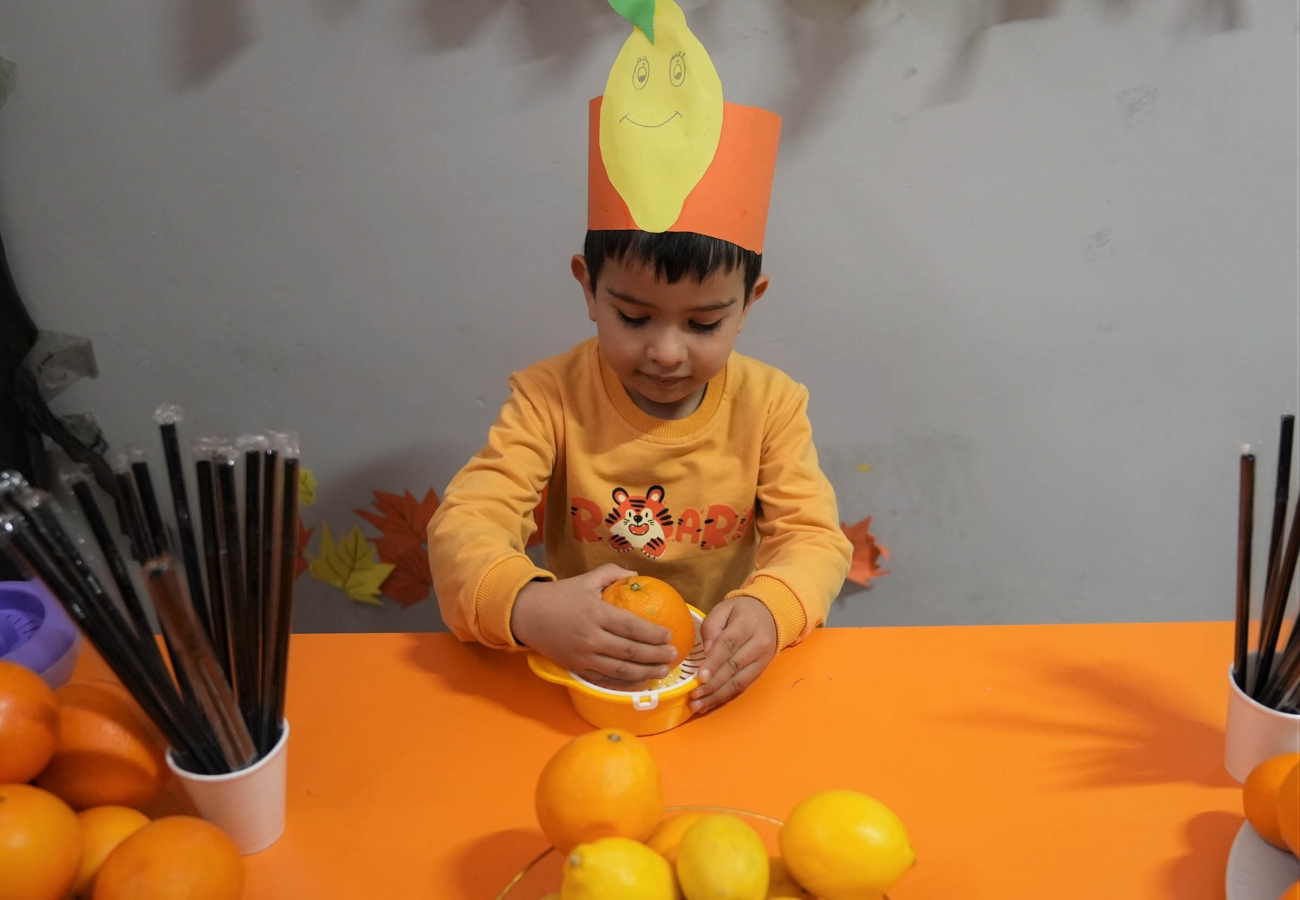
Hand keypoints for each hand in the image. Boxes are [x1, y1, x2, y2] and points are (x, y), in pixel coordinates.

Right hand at [510, 564, 677, 689]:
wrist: (527, 615)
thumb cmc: (559, 596)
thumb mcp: (586, 579)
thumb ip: (612, 574)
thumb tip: (637, 576)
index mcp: (596, 613)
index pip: (632, 626)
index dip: (653, 633)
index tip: (669, 634)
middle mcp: (591, 638)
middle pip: (631, 651)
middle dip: (656, 655)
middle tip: (673, 654)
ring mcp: (584, 656)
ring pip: (621, 670)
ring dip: (646, 672)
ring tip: (663, 671)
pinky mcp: (577, 669)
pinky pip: (606, 679)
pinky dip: (625, 683)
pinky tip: (640, 681)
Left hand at [689, 596, 776, 713]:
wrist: (771, 615)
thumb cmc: (741, 611)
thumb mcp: (724, 609)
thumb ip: (712, 626)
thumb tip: (707, 651)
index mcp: (747, 624)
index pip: (729, 645)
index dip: (714, 662)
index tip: (700, 677)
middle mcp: (758, 644)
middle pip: (734, 667)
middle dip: (713, 684)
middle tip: (694, 696)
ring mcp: (762, 660)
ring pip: (739, 681)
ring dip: (717, 695)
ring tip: (698, 705)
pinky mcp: (760, 671)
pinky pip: (742, 686)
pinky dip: (725, 696)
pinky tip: (710, 703)